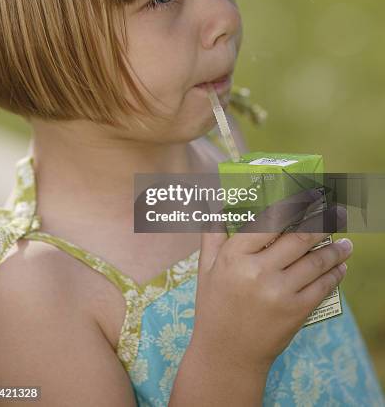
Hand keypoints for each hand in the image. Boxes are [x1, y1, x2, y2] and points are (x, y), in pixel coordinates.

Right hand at [191, 196, 350, 374]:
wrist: (226, 355)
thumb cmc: (214, 305)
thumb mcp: (206, 268)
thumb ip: (213, 232)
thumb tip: (215, 202)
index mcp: (235, 256)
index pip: (270, 221)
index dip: (294, 206)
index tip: (310, 197)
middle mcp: (258, 272)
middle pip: (298, 238)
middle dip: (322, 223)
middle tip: (337, 213)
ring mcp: (279, 293)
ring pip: (315, 262)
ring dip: (335, 249)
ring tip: (345, 242)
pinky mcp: (295, 312)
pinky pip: (321, 287)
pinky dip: (335, 274)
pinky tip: (340, 266)